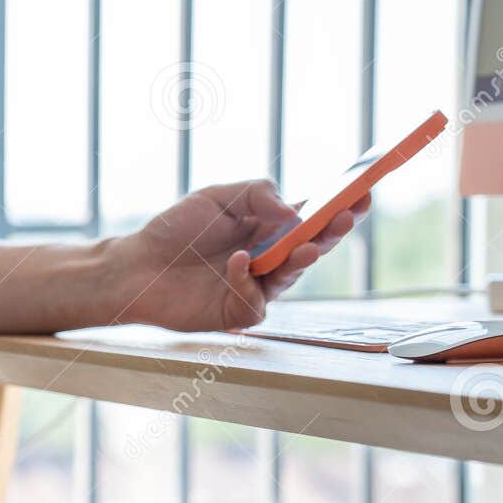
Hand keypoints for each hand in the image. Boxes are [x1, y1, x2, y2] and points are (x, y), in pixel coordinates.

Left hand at [109, 179, 369, 332]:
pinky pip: (256, 301)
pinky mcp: (237, 312)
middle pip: (314, 247)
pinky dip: (247, 281)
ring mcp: (256, 286)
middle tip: (346, 217)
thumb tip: (295, 212)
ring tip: (306, 245)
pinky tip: (234, 263)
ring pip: (292, 277)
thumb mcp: (219, 196)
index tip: (365, 190)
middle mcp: (270, 257)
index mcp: (271, 227)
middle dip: (333, 232)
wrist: (137, 265)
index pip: (316, 217)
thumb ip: (258, 195)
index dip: (344, 205)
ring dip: (302, 260)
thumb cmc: (176, 229)